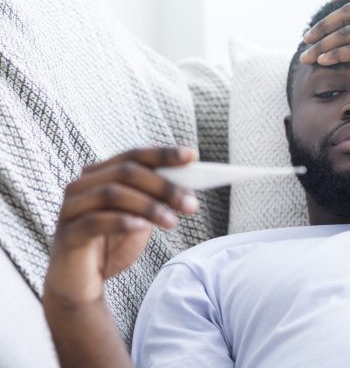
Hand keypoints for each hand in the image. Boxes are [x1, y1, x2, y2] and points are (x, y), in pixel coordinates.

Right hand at [43, 147, 199, 307]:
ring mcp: (71, 208)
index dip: (164, 154)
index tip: (192, 155)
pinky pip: (95, 221)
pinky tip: (142, 227)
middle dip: (164, 186)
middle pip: (127, 171)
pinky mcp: (67, 234)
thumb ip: (158, 199)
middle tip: (191, 204)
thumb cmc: (114, 244)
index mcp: (102, 174)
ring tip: (172, 222)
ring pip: (112, 193)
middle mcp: (83, 185)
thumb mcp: (142, 217)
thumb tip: (190, 186)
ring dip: (149, 206)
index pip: (135, 156)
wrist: (84, 284)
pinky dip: (122, 221)